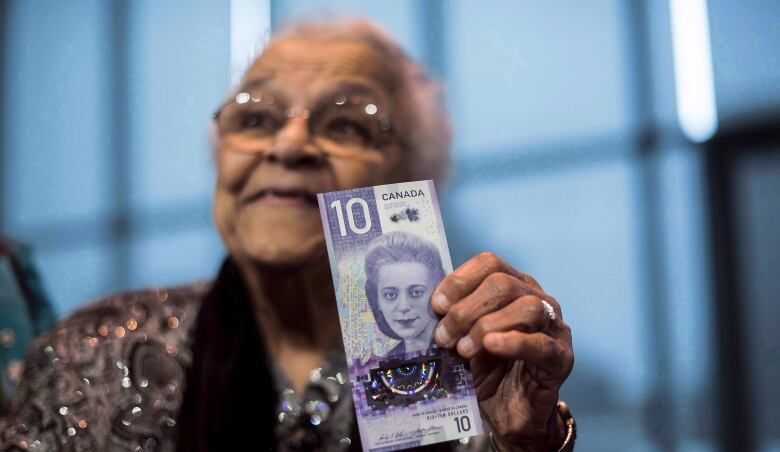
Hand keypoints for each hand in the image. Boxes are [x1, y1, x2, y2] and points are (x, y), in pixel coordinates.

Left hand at [431, 252, 573, 450]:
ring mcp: (554, 328)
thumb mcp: (463, 337)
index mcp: (514, 286)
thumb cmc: (487, 370)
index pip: (490, 263)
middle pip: (503, 284)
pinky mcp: (561, 358)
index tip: (437, 306)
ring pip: (527, 307)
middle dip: (466, 309)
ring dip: (486, 325)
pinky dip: (513, 342)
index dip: (460, 280)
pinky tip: (491, 346)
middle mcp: (537, 299)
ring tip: (463, 349)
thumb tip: (429, 305)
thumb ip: (453, 317)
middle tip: (444, 337)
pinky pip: (541, 344)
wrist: (508, 413)